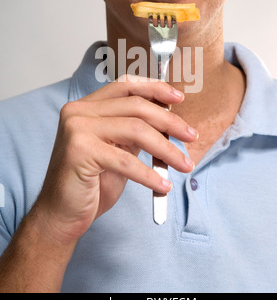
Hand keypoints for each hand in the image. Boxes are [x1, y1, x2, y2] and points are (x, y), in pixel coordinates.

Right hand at [34, 76, 197, 244]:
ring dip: (167, 149)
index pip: (125, 85)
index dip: (154, 88)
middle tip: (191, 136)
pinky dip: (149, 174)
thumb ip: (135, 129)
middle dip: (170, 121)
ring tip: (184, 164)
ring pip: (136, 130)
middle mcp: (78, 111)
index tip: (178, 98)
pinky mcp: (79, 151)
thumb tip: (169, 118)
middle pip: (135, 106)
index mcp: (86, 105)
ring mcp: (76, 129)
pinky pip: (126, 160)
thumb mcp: (118, 148)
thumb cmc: (92, 182)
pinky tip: (162, 186)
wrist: (62, 214)